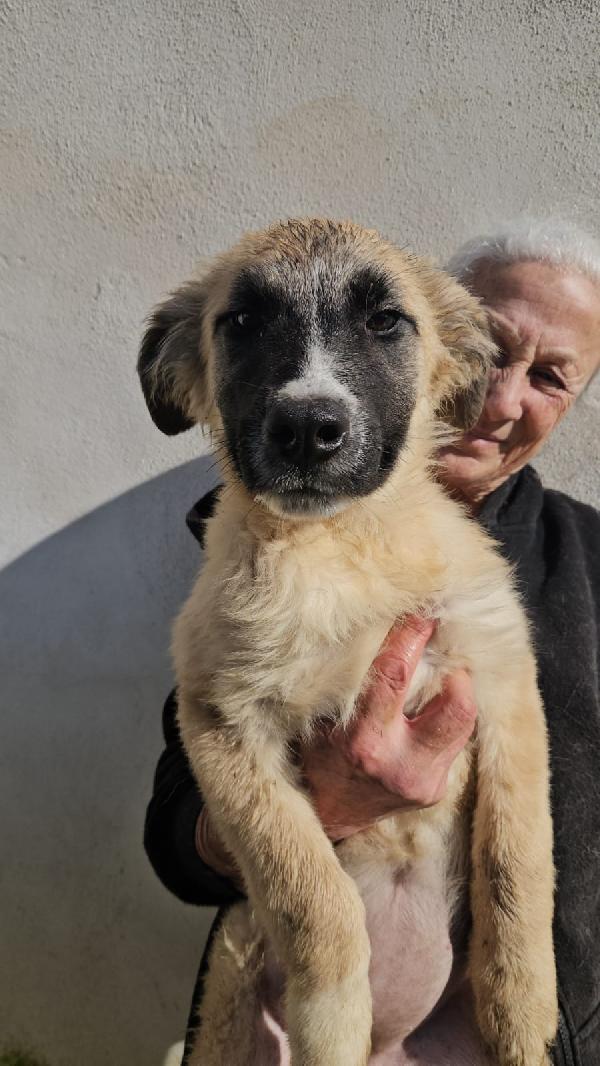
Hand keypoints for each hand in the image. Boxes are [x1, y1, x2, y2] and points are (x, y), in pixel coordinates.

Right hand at [301, 616, 477, 840]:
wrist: (328, 814)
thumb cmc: (319, 755)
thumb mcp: (323, 718)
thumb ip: (351, 683)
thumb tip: (374, 628)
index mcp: (364, 742)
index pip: (395, 677)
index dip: (411, 638)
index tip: (422, 613)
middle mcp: (400, 764)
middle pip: (458, 707)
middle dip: (458, 672)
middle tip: (446, 651)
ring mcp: (424, 780)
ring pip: (464, 722)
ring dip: (455, 692)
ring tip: (443, 673)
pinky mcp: (436, 789)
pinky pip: (453, 741)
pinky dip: (445, 718)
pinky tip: (429, 709)